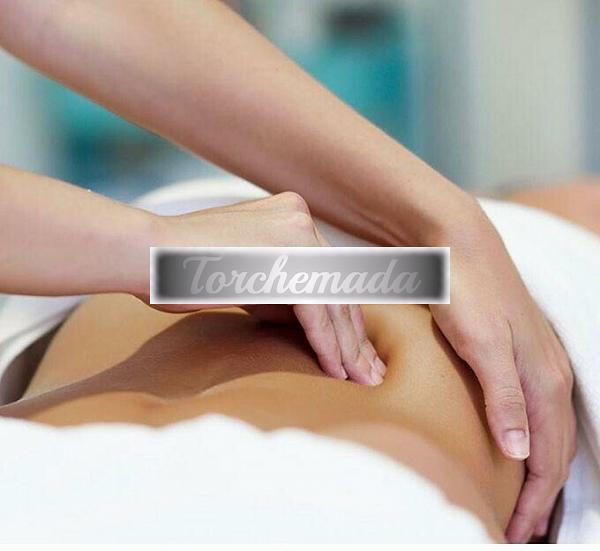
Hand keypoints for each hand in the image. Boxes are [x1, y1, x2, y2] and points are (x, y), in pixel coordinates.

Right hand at [137, 192, 384, 385]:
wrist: (147, 254)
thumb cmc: (185, 269)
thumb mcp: (247, 274)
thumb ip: (282, 288)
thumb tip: (313, 323)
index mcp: (292, 214)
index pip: (329, 275)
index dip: (345, 317)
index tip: (356, 351)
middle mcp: (301, 218)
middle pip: (338, 288)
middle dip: (355, 337)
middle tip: (369, 372)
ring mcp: (296, 235)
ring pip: (333, 303)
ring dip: (347, 348)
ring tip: (361, 382)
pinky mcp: (286, 261)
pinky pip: (316, 313)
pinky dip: (327, 346)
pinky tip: (337, 373)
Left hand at [429, 201, 575, 542]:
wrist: (456, 244)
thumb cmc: (465, 294)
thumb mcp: (482, 345)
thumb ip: (504, 397)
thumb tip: (524, 455)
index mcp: (543, 379)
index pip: (548, 458)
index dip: (534, 501)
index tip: (513, 533)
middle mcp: (548, 374)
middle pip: (555, 450)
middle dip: (539, 495)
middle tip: (515, 529)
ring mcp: (535, 361)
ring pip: (547, 431)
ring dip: (537, 470)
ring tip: (519, 499)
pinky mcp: (517, 352)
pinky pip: (534, 410)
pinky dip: (529, 439)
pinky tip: (513, 444)